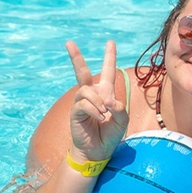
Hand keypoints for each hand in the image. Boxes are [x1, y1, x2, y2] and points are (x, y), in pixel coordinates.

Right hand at [66, 40, 128, 162]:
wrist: (98, 150)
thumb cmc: (111, 134)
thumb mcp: (123, 120)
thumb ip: (119, 108)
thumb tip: (107, 100)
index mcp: (106, 93)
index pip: (109, 71)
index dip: (110, 56)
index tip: (111, 42)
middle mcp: (92, 94)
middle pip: (83, 72)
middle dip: (76, 57)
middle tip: (68, 43)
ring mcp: (82, 102)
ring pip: (87, 91)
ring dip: (98, 102)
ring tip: (104, 115)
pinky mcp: (75, 112)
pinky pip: (83, 104)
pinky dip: (94, 110)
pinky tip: (99, 119)